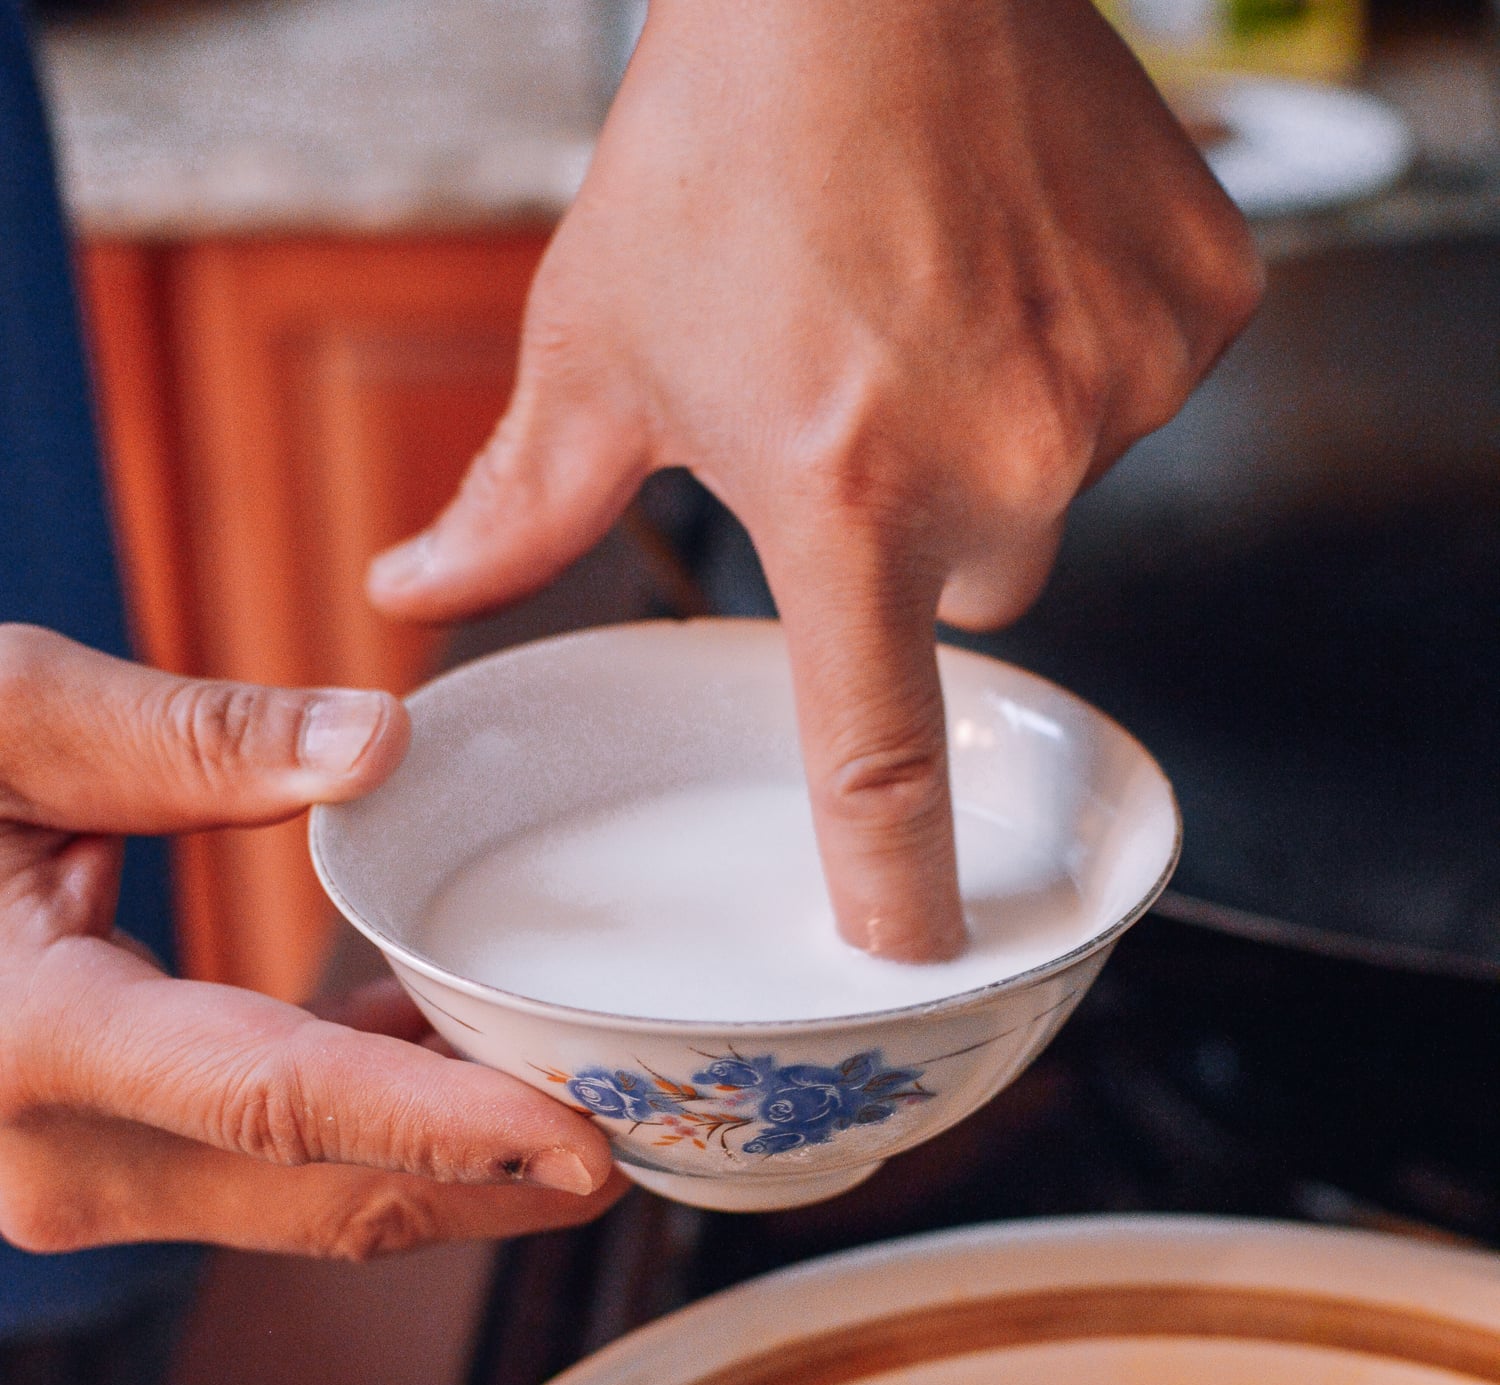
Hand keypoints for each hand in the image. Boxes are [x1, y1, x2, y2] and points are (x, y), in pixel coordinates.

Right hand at [0, 627, 622, 1259]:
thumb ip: (178, 736)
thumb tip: (379, 741)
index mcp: (22, 1040)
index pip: (284, 1101)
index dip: (450, 1129)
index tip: (592, 1143)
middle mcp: (48, 1156)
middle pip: (328, 1189)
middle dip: (499, 1175)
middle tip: (656, 1123)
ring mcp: (64, 1184)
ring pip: (306, 1200)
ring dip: (451, 1161)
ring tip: (588, 1085)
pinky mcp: (88, 1172)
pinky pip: (262, 1174)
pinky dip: (369, 1129)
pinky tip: (442, 1052)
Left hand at [368, 0, 1260, 961]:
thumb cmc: (726, 132)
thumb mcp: (601, 335)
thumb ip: (526, 498)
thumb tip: (415, 590)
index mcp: (843, 493)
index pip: (881, 751)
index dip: (897, 876)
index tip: (910, 948)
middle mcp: (1001, 462)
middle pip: (978, 597)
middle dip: (921, 533)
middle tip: (864, 405)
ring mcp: (1116, 386)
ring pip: (1060, 490)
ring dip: (1000, 430)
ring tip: (928, 295)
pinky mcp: (1200, 307)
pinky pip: (1140, 390)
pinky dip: (1084, 345)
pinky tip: (1010, 252)